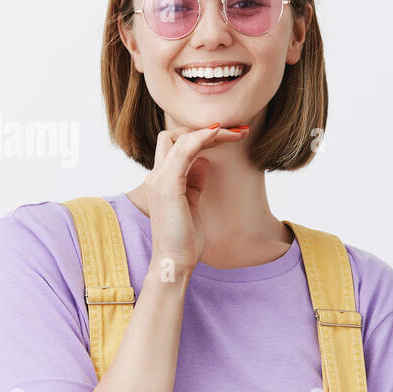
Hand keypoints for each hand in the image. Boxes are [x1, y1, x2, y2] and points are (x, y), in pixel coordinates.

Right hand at [143, 124, 248, 275]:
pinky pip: (185, 150)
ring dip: (211, 132)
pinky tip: (219, 135)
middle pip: (173, 136)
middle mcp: (156, 175)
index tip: (229, 136)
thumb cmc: (184, 238)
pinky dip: (203, 138)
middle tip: (235, 131)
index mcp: (161, 180)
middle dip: (204, 130)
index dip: (201, 137)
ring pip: (181, 139)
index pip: (176, 146)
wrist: (174, 261)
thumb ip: (195, 181)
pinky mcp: (169, 185)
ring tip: (236, 133)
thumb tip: (204, 162)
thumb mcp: (192, 203)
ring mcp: (159, 179)